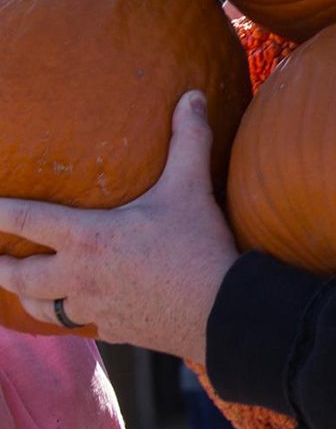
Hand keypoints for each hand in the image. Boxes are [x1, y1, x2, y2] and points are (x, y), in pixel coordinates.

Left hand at [0, 92, 238, 361]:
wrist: (221, 311)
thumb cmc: (199, 248)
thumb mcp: (191, 188)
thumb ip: (188, 141)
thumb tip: (193, 96)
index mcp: (87, 238)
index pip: (24, 221)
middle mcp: (80, 277)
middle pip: (18, 278)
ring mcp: (95, 309)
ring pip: (45, 309)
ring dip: (31, 297)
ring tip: (27, 290)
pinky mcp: (117, 332)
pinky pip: (85, 326)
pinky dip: (78, 317)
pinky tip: (86, 312)